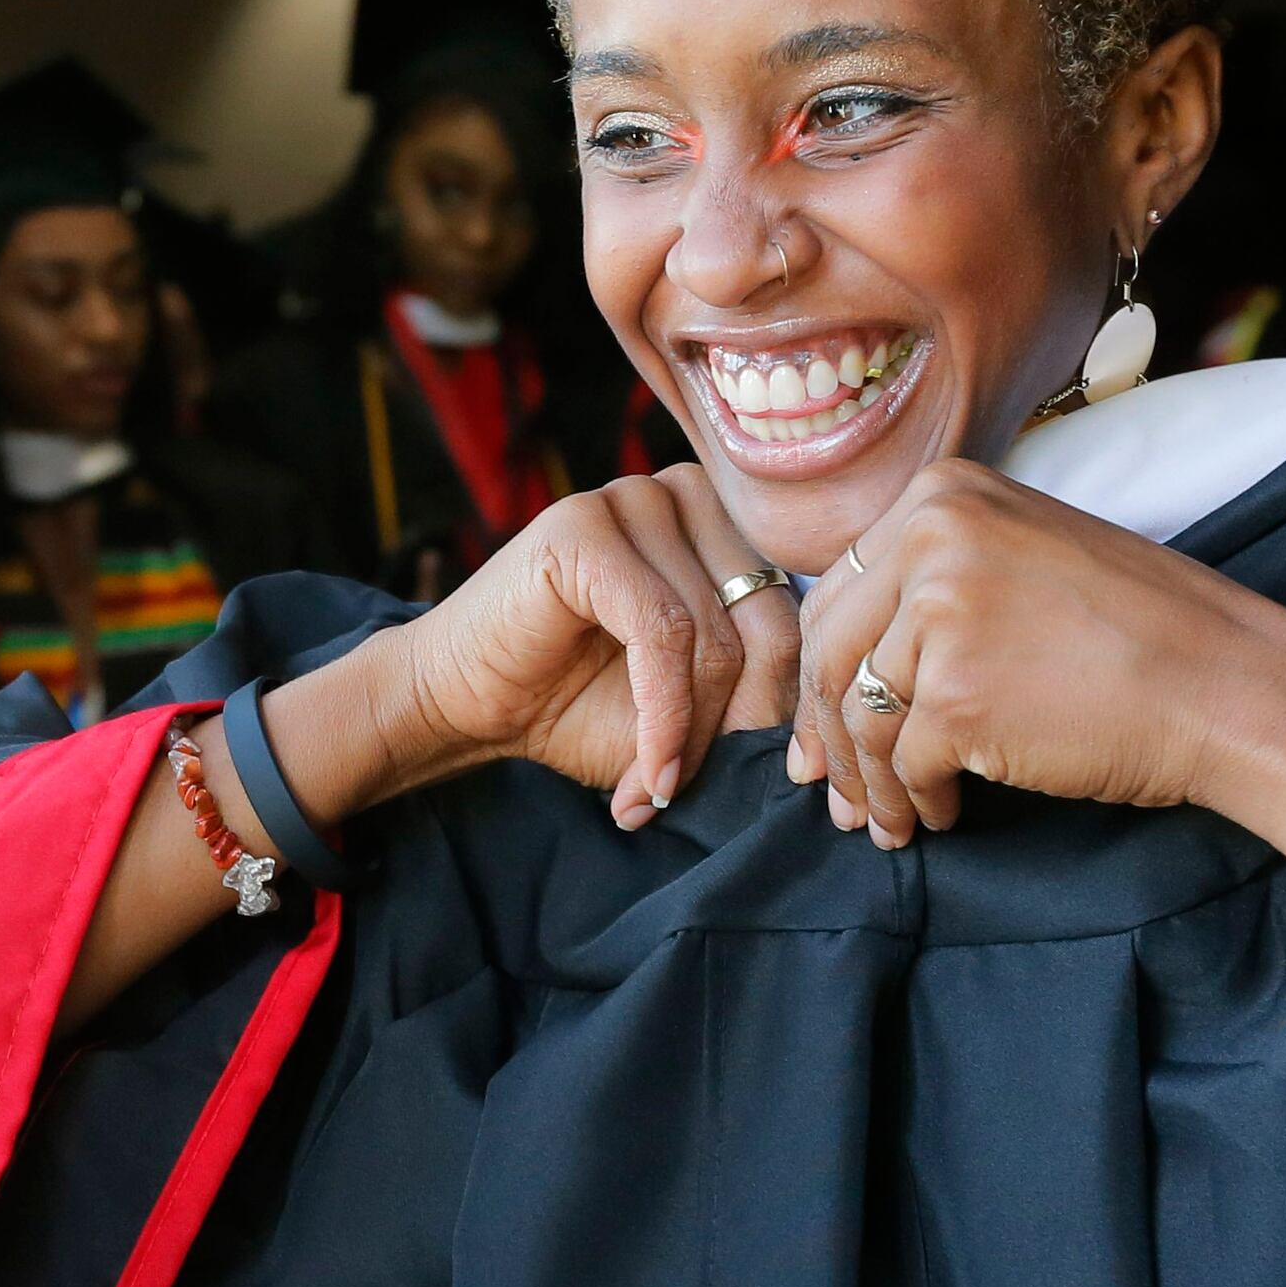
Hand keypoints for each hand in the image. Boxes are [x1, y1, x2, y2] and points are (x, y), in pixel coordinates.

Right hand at [273, 469, 797, 830]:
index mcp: (725, 525)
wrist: (463, 700)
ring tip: (655, 788)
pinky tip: (646, 771)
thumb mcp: (688, 713)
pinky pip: (662, 631)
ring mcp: (634, 499)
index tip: (762, 785)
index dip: (787, 713)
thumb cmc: (575, 703)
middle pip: (767, 624)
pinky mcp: (584, 526)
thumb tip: (822, 752)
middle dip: (734, 727)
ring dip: (691, 734)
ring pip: (715, 634)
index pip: (798, 617)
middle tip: (690, 790)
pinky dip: (663, 716)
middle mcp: (688, 496)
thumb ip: (754, 706)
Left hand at [790, 457, 1285, 848]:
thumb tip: (846, 665)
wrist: (1224, 683)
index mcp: (942, 495)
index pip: (839, 591)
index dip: (821, 667)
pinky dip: (915, 800)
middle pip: (830, 652)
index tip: (820, 725)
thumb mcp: (1024, 556)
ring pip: (860, 716)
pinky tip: (939, 817)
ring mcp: (939, 615)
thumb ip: (935, 584)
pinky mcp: (956, 695)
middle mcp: (931, 539)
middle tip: (830, 790)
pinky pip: (905, 763)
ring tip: (887, 822)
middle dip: (827, 734)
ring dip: (868, 782)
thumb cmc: (1138, 631)